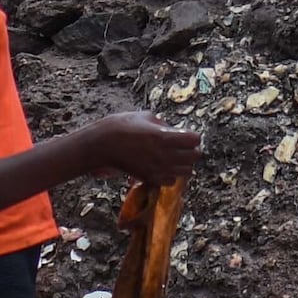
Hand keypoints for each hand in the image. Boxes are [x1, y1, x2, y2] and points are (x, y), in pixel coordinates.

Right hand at [72, 113, 199, 186]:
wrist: (102, 144)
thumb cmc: (121, 126)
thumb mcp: (145, 117)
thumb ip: (162, 124)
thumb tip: (172, 129)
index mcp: (164, 136)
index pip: (195, 140)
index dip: (192, 136)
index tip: (186, 134)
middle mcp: (164, 155)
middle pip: (194, 157)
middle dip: (191, 150)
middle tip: (183, 146)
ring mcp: (158, 168)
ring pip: (186, 172)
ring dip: (183, 164)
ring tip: (174, 157)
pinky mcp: (150, 178)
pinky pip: (171, 181)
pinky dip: (171, 175)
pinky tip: (163, 167)